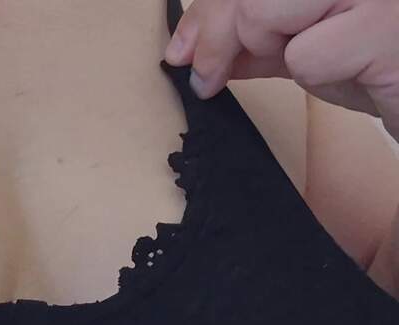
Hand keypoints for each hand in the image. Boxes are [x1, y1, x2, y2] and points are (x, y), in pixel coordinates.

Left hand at [164, 0, 398, 139]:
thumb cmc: (379, 65)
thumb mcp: (305, 45)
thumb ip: (254, 39)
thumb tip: (190, 48)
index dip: (209, 12)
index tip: (183, 50)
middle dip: (216, 37)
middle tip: (206, 76)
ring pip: (264, 10)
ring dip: (269, 49)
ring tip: (303, 60)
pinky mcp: (387, 27)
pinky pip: (306, 56)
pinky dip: (313, 74)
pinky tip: (351, 73)